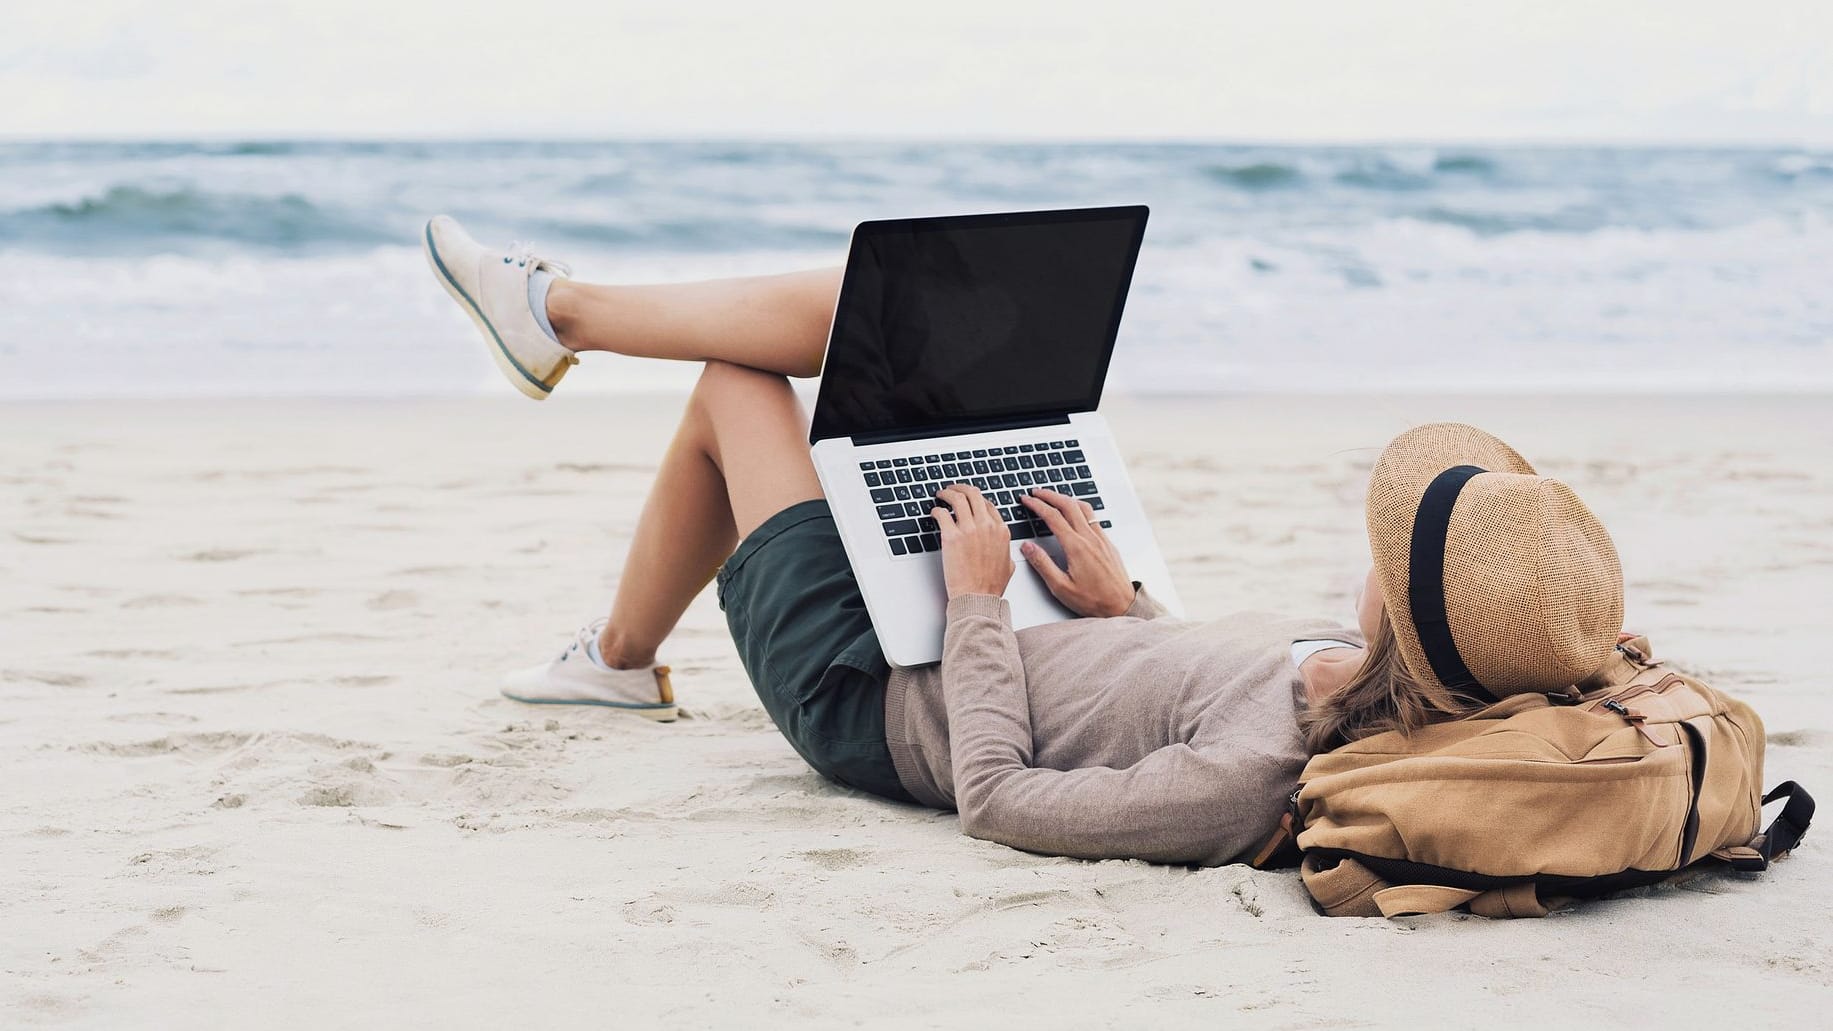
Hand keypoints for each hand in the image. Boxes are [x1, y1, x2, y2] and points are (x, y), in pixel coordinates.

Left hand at [933, 483, 1014, 598]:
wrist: (977, 597)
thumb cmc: (990, 586)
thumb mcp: (1008, 565)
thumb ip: (1006, 552)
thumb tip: (1004, 550)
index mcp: (1001, 530)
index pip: (988, 504)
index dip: (976, 498)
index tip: (968, 499)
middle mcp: (986, 526)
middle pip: (973, 494)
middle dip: (961, 488)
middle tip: (952, 489)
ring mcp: (969, 530)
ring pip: (957, 498)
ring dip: (947, 493)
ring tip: (941, 494)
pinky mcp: (951, 537)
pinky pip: (942, 513)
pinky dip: (936, 510)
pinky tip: (934, 513)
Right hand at [1018, 489, 1135, 616]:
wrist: (1122, 606)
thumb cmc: (1094, 600)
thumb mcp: (1061, 587)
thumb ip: (1042, 564)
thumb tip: (1027, 547)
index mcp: (1076, 547)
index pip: (1053, 517)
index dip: (1037, 505)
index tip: (1027, 499)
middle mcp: (1090, 538)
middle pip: (1068, 505)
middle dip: (1050, 495)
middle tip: (1036, 492)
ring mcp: (1101, 539)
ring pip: (1083, 508)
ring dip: (1066, 499)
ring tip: (1054, 497)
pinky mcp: (1108, 543)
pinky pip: (1093, 517)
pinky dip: (1080, 508)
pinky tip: (1076, 513)